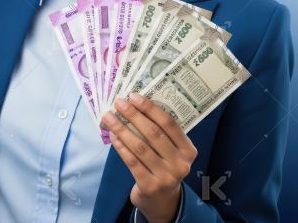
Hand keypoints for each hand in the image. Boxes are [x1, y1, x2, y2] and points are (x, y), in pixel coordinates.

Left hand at [101, 93, 196, 222]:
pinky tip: (113, 136)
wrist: (162, 200)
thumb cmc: (163, 166)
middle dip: (134, 115)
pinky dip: (121, 146)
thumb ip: (160, 133)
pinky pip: (132, 161)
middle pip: (154, 133)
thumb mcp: (170, 151)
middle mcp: (180, 164)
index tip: (134, 96)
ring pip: (140, 147)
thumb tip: (135, 105)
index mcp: (188, 150)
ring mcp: (166, 177)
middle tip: (119, 103)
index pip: (169, 124)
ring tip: (109, 117)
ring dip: (122, 129)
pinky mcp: (149, 186)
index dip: (151, 108)